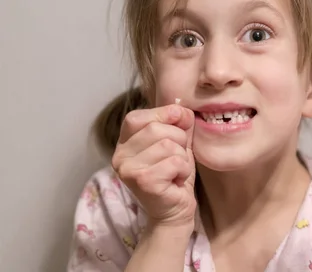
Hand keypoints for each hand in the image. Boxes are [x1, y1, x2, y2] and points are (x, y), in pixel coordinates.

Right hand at [111, 104, 196, 227]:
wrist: (174, 211)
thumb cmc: (173, 175)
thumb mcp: (177, 143)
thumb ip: (178, 124)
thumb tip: (182, 109)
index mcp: (124, 143)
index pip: (136, 117)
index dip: (162, 114)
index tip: (179, 122)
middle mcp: (119, 156)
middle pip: (156, 128)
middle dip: (179, 140)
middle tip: (176, 158)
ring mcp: (128, 170)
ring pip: (168, 145)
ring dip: (182, 158)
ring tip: (175, 171)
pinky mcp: (143, 182)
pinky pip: (175, 162)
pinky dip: (183, 170)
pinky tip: (175, 181)